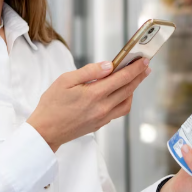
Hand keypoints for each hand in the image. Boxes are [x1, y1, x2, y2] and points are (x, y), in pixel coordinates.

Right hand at [27, 58, 150, 151]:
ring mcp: (102, 118)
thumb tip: (108, 65)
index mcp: (94, 94)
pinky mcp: (100, 124)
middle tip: (146, 66)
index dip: (135, 68)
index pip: (122, 78)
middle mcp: (102, 108)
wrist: (45, 131)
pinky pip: (119, 111)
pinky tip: (121, 93)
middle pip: (128, 89)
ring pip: (126, 103)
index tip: (143, 60)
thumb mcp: (65, 81)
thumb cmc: (52, 105)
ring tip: (135, 78)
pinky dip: (124, 100)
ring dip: (133, 90)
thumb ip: (89, 72)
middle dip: (139, 76)